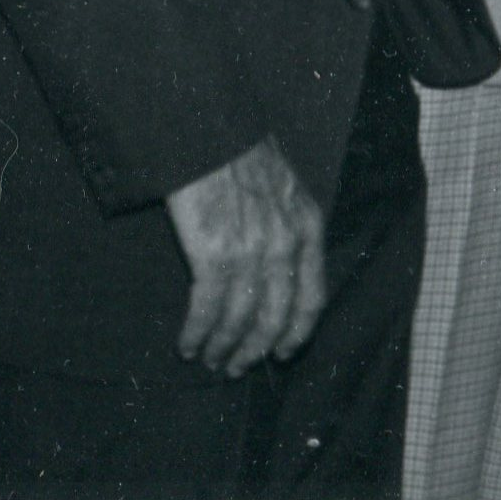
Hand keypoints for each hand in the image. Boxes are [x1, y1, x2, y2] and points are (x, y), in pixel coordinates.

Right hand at [165, 136, 326, 375]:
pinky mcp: (214, 254)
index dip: (296, 332)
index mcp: (308, 228)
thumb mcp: (285, 191)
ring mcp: (252, 251)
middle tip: (236, 367)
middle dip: (255, 349)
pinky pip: (208, 309)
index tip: (282, 353)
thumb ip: (288, 229)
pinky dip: (198, 333)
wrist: (211, 132)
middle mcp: (286, 244)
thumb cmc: (241, 157)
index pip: (312, 298)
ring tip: (208, 359)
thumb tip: (279, 274)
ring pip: (241, 320)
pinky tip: (188, 344)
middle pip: (276, 317)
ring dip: (223, 347)